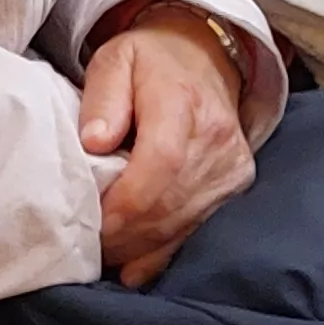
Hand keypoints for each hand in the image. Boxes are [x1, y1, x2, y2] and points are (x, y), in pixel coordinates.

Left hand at [74, 4, 261, 286]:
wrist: (205, 58)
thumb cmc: (150, 62)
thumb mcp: (114, 59)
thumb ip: (103, 98)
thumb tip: (94, 142)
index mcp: (183, 101)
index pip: (162, 162)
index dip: (127, 201)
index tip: (95, 222)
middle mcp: (217, 137)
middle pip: (171, 202)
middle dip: (126, 233)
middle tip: (87, 246)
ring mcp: (232, 165)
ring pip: (184, 223)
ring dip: (140, 247)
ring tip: (103, 254)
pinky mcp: (236, 184)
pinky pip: (198, 228)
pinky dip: (163, 252)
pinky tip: (133, 266)